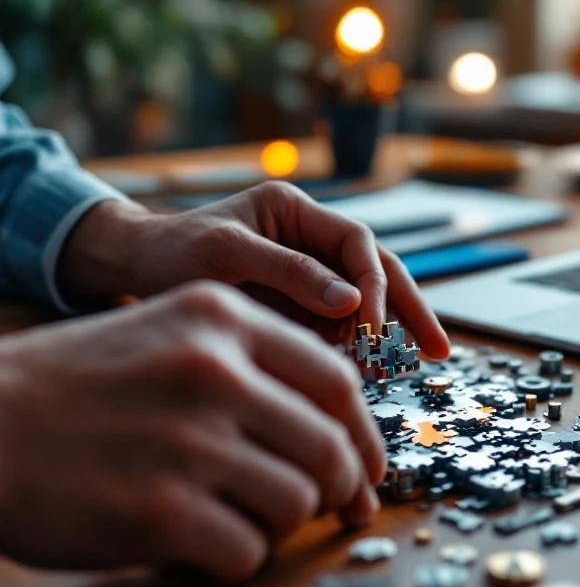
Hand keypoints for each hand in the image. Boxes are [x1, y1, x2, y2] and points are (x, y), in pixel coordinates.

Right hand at [0, 282, 386, 581]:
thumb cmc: (77, 388)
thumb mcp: (166, 333)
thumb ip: (253, 368)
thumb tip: (340, 431)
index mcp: (222, 320)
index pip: (338, 380)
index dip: (364, 432)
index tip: (367, 465)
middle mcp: (214, 373)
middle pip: (330, 446)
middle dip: (339, 486)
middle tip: (327, 505)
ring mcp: (188, 442)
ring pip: (298, 501)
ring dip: (282, 523)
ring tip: (243, 518)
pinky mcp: (161, 512)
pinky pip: (248, 552)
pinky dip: (236, 559)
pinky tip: (202, 546)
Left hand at [58, 181, 449, 356]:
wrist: (131, 267)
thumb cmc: (168, 252)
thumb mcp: (225, 256)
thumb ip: (289, 274)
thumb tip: (350, 303)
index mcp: (295, 212)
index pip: (357, 243)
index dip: (374, 284)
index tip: (374, 326)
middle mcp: (309, 238)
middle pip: (378, 271)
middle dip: (410, 311)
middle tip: (441, 351)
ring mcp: (306, 272)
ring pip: (363, 303)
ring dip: (383, 337)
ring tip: (396, 370)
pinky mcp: (297, 303)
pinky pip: (337, 327)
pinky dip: (351, 351)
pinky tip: (360, 374)